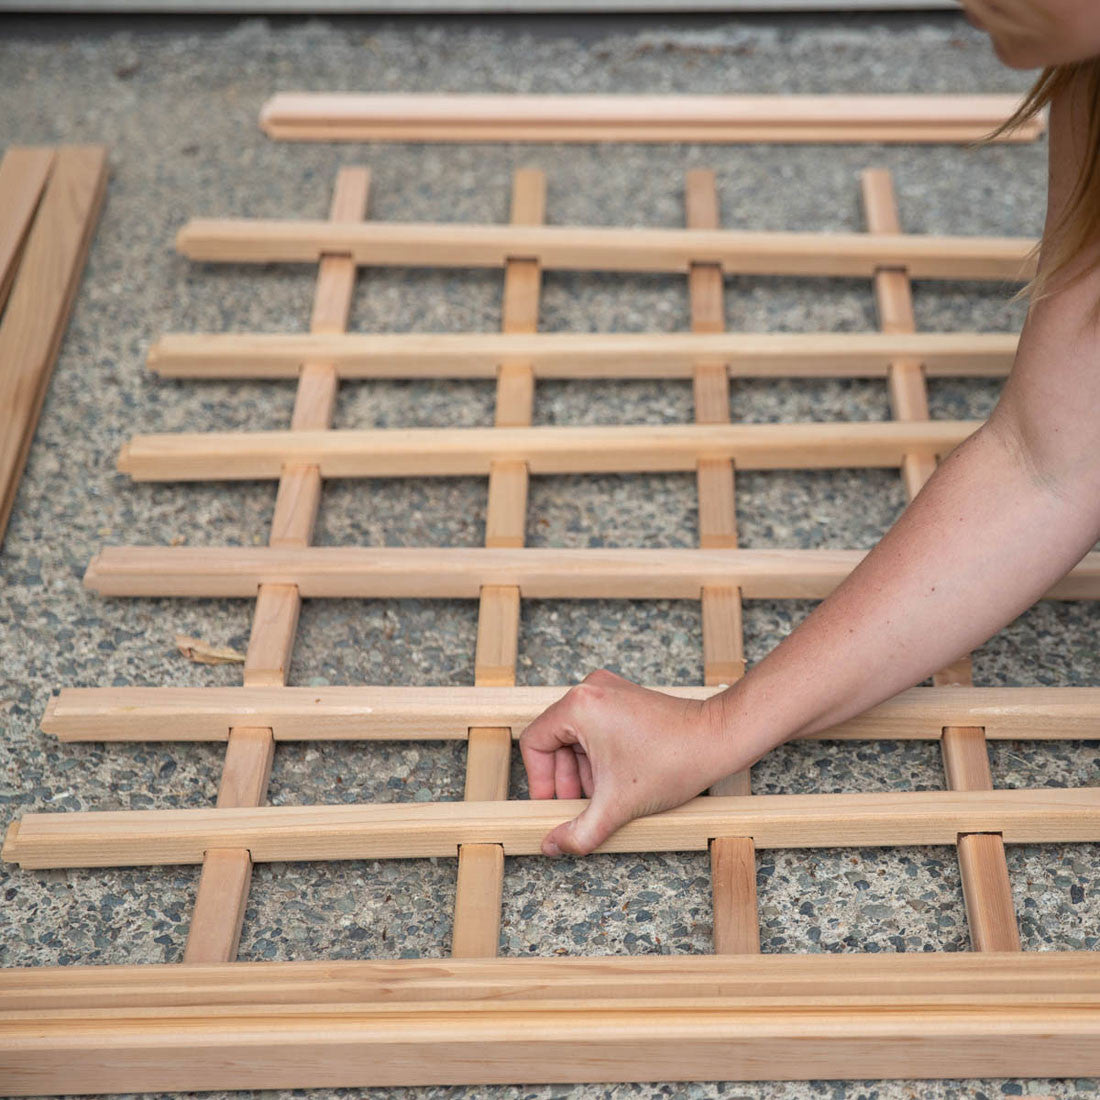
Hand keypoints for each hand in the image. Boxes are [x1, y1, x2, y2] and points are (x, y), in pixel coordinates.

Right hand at [518, 668, 735, 857]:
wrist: (719, 739)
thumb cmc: (673, 760)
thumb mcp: (617, 804)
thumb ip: (579, 831)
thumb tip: (551, 845)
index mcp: (578, 706)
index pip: (533, 743)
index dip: (539, 780)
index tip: (553, 804)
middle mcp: (589, 690)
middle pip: (555, 740)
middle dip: (565, 779)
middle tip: (580, 806)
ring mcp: (609, 690)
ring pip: (576, 736)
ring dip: (583, 770)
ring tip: (603, 797)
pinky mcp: (625, 698)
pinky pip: (596, 728)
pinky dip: (600, 756)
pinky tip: (617, 780)